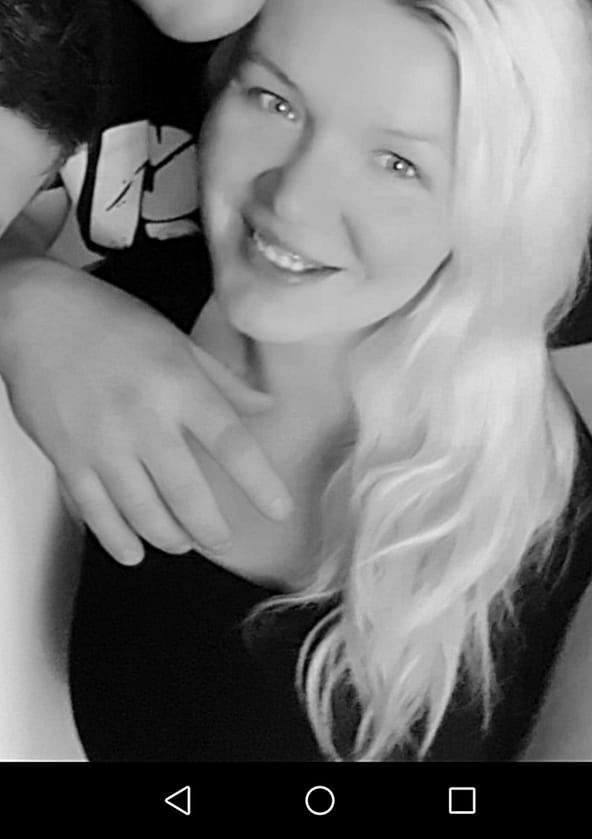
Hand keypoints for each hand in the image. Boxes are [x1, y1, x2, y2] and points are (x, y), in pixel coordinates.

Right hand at [0, 257, 292, 564]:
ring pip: (144, 513)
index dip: (260, 484)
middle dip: (212, 528)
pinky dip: (118, 540)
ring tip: (183, 541)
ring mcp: (103, 443)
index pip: (232, 444)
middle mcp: (144, 418)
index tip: (280, 510)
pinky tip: (134, 551)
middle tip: (223, 539)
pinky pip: (97, 514)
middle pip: (188, 494)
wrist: (36, 315)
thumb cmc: (109, 321)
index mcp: (179, 384)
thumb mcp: (177, 341)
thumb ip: (224, 381)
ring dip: (169, 537)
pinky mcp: (68, 459)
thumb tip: (268, 407)